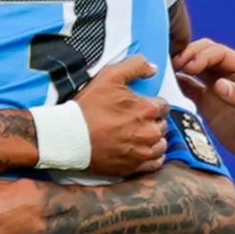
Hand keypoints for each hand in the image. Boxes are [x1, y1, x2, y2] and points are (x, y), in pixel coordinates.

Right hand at [78, 56, 170, 175]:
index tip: (141, 107)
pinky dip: (152, 157)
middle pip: (163, 125)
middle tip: (137, 121)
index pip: (164, 106)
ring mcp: (143, 151)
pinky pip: (155, 163)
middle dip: (153, 122)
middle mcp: (150, 132)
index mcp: (148, 110)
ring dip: (154, 140)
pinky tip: (142, 151)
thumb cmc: (89, 107)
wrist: (70, 137)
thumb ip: (135, 66)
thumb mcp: (110, 76)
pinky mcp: (134, 167)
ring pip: (161, 144)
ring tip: (139, 136)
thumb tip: (153, 68)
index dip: (152, 105)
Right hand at [174, 38, 234, 170]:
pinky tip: (169, 85)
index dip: (202, 55)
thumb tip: (219, 84)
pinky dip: (180, 84)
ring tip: (167, 71)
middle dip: (189, 56)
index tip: (190, 66)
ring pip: (196, 68)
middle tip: (175, 66)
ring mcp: (218, 89)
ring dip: (182, 66)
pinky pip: (190, 88)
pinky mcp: (209, 104)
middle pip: (205, 54)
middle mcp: (230, 75)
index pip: (219, 53)